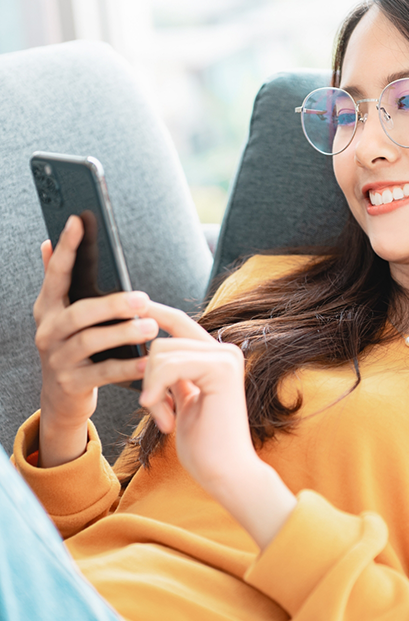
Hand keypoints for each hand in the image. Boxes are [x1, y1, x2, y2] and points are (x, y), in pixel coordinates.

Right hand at [33, 216, 159, 466]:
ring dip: (123, 332)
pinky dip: (128, 367)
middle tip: (143, 298)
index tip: (79, 221)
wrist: (61, 398)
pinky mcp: (71, 383)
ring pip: (91, 341)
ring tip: (151, 327)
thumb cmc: (73, 348)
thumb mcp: (62, 315)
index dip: (67, 248)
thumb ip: (57, 282)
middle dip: (112, 304)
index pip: (56, 273)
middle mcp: (48, 331)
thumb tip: (46, 243)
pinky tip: (149, 361)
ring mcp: (57, 359)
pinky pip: (103, 372)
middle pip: (79, 312)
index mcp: (48, 308)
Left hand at [140, 302, 296, 548]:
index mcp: (216, 357)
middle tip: (157, 409)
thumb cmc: (204, 443)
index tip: (130, 304)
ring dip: (152, 389)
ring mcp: (226, 358)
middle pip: (161, 341)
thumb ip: (173, 372)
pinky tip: (165, 419)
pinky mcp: (222, 369)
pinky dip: (157, 391)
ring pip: (161, 352)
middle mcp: (224, 352)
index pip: (178, 324)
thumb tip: (151, 348)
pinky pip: (170, 366)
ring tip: (165, 417)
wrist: (225, 472)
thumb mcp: (181, 399)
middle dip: (147, 377)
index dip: (154, 313)